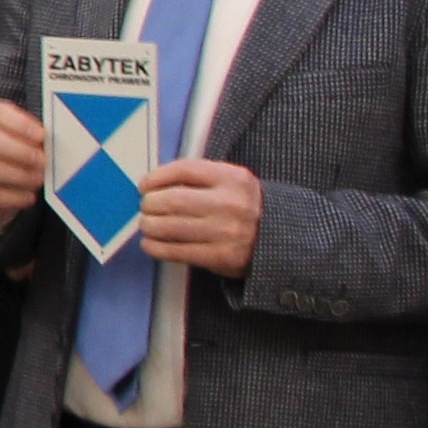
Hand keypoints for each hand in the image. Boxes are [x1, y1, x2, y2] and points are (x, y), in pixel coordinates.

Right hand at [0, 98, 43, 231]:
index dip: (20, 123)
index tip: (42, 135)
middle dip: (18, 150)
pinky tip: (29, 197)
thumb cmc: (10, 160)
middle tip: (42, 161)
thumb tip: (53, 146)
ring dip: (17, 174)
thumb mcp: (21, 143)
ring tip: (38, 180)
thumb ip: (34, 140)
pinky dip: (12, 197)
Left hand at [137, 158, 262, 275]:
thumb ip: (200, 179)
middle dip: (149, 204)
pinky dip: (155, 247)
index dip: (156, 177)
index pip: (184, 170)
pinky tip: (151, 243)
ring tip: (147, 225)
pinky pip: (176, 251)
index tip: (145, 185)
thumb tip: (154, 185)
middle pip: (172, 200)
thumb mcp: (233, 183)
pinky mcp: (220, 257)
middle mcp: (230, 204)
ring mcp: (226, 232)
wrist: (283, 241)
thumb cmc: (247, 209)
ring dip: (149, 226)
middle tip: (145, 207)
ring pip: (169, 227)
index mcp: (233, 178)